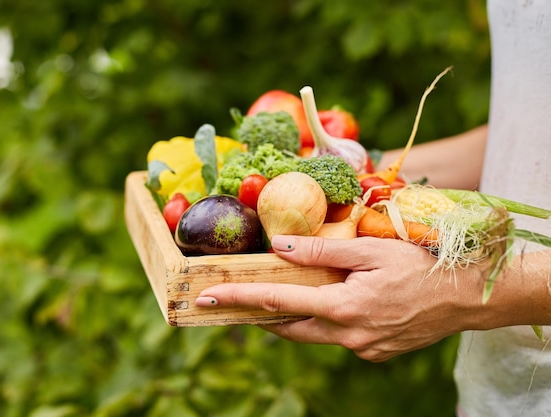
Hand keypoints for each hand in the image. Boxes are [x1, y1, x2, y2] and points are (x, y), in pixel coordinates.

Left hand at [196, 235, 484, 361]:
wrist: (468, 297)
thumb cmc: (421, 265)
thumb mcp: (371, 249)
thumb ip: (323, 251)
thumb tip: (281, 248)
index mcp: (343, 307)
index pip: (278, 302)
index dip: (239, 299)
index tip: (207, 297)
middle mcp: (348, 335)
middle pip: (290, 328)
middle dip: (260, 317)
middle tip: (236, 302)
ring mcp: (363, 348)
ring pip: (314, 334)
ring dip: (294, 319)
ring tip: (280, 299)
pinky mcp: (375, 352)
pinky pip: (339, 338)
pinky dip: (326, 321)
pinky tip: (334, 302)